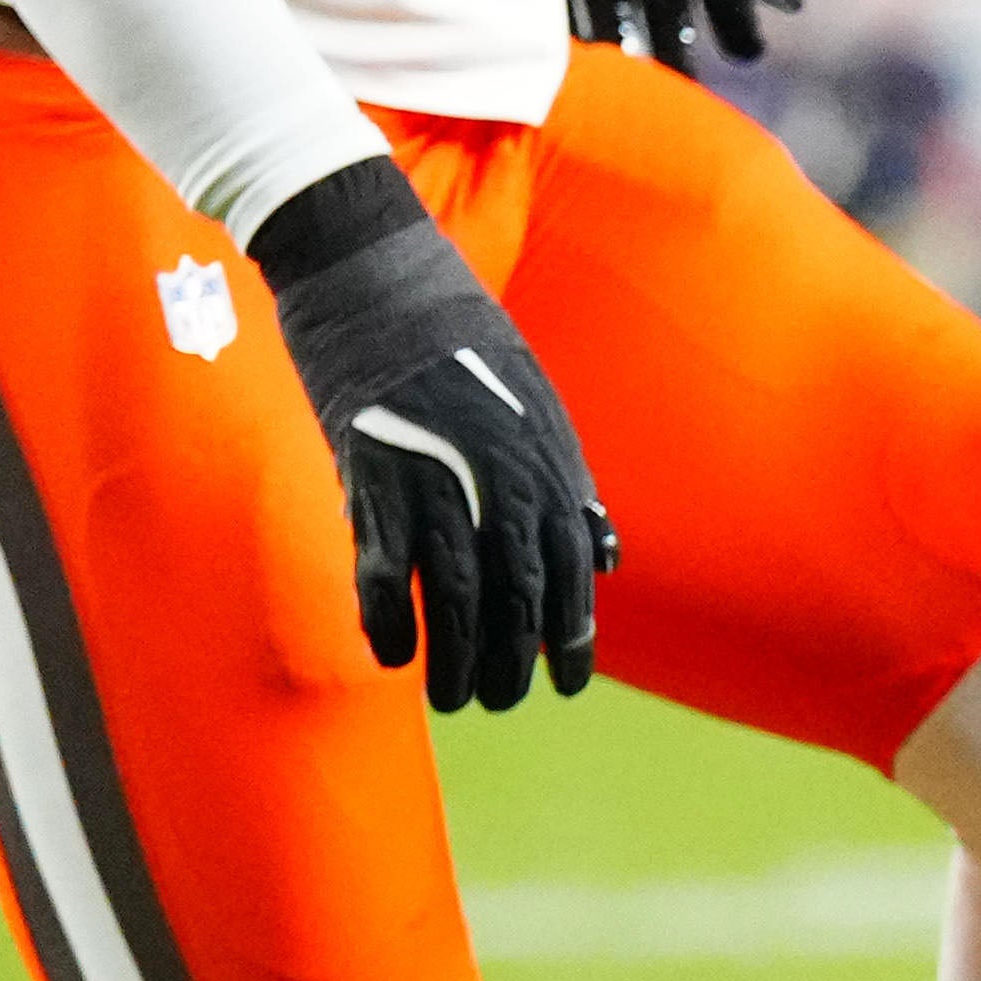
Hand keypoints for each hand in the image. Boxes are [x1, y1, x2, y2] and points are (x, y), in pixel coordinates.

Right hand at [247, 158, 613, 710]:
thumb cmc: (461, 344)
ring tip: (456, 701)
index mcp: (547, 464)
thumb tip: (608, 557)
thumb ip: (571, 484)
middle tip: (501, 701)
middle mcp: (502, 480)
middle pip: (518, 596)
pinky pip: (384, 570)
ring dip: (458, 661)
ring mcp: (438, 481)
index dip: (571, 634)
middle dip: (514, 661)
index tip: (568, 680)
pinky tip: (392, 659)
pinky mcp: (372, 477)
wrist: (378, 279)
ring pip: (457, 598)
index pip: (571, 572)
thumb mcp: (537, 407)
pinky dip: (389, 621)